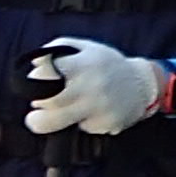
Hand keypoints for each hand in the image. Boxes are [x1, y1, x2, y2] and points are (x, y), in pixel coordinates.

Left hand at [25, 37, 171, 137]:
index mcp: (84, 64)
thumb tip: (33, 63)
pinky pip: (81, 129)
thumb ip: (58, 49)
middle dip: (36, 108)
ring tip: (42, 120)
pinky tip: (85, 115)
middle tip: (35, 110)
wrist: (142, 84)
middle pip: (49, 103)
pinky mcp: (106, 125)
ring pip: (58, 123)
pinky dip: (77, 124)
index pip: (47, 73)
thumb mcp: (86, 48)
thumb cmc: (107, 64)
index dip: (35, 79)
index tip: (34, 83)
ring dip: (46, 122)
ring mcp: (99, 107)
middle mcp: (91, 86)